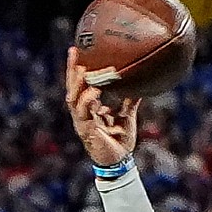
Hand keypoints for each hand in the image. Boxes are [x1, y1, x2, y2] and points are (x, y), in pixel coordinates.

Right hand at [63, 50, 138, 168]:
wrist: (120, 162)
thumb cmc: (120, 140)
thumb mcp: (126, 116)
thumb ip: (129, 101)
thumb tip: (140, 86)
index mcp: (88, 108)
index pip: (80, 85)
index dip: (77, 69)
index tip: (79, 50)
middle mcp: (82, 113)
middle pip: (72, 87)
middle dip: (71, 69)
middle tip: (74, 51)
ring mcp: (82, 121)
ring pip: (74, 98)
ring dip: (77, 83)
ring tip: (82, 68)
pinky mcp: (86, 130)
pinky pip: (84, 113)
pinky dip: (88, 101)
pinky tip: (94, 91)